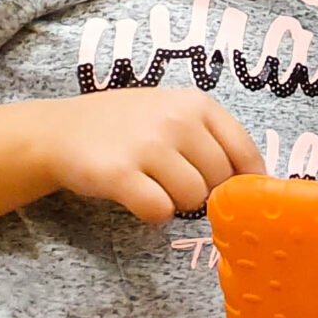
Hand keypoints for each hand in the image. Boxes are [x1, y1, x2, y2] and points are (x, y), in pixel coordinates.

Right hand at [37, 88, 266, 223]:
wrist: (58, 131)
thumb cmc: (126, 125)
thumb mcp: (173, 111)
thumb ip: (213, 138)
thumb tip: (259, 182)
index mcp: (197, 104)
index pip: (245, 152)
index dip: (245, 181)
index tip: (238, 194)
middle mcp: (176, 120)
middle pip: (219, 182)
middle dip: (202, 191)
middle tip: (172, 180)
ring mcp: (147, 145)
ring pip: (192, 200)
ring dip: (176, 202)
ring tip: (152, 183)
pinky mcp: (120, 174)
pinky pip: (160, 212)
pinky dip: (151, 213)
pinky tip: (136, 196)